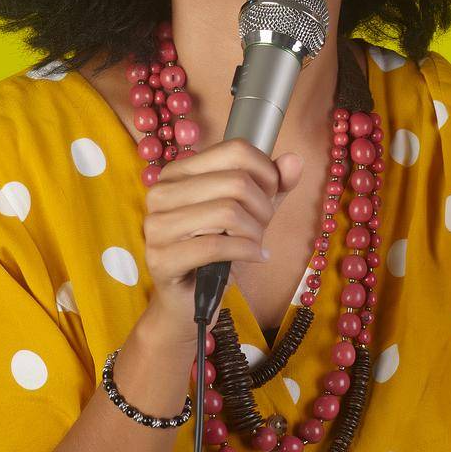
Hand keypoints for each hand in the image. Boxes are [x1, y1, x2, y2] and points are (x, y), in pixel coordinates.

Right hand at [136, 139, 303, 345]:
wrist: (190, 301)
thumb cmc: (218, 252)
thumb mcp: (250, 212)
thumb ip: (273, 186)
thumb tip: (294, 160)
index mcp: (178, 171)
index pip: (235, 150)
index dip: (266, 173)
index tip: (270, 196)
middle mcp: (161, 192)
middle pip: (235, 181)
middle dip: (262, 208)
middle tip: (262, 228)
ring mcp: (156, 225)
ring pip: (227, 212)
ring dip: (254, 232)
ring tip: (255, 244)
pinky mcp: (161, 258)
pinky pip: (216, 245)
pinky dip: (246, 251)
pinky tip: (255, 257)